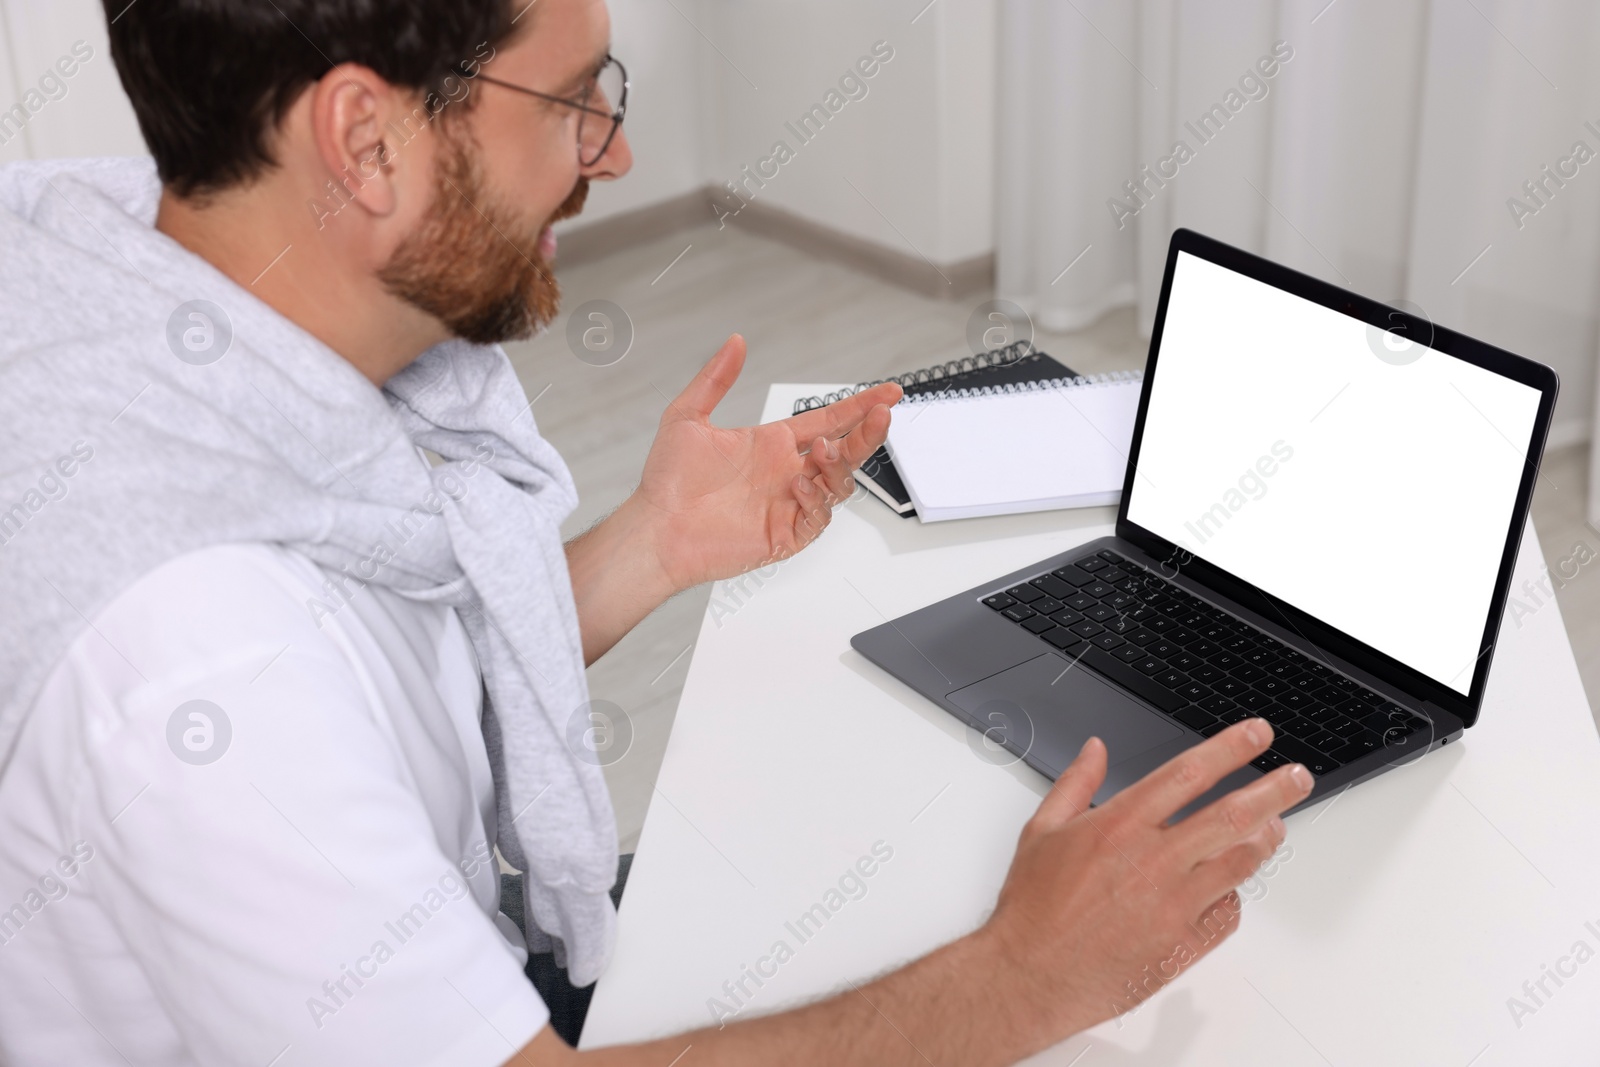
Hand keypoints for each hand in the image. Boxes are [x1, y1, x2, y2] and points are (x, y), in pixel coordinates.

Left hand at [633, 334, 901, 591]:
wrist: (655, 529)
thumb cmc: (666, 482)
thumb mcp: (687, 417)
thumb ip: (714, 379)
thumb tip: (734, 343)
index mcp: (771, 445)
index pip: (826, 421)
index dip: (858, 407)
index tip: (887, 392)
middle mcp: (785, 473)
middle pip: (844, 451)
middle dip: (867, 433)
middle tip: (882, 415)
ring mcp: (788, 504)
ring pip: (838, 483)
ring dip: (840, 464)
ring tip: (824, 450)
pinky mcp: (785, 534)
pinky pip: (818, 517)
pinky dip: (818, 501)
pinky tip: (803, 485)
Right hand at [978, 719, 1313, 1052]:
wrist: (1030, 975)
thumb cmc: (1033, 909)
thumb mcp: (1041, 831)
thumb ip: (1074, 783)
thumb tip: (1094, 749)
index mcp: (1120, 825)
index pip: (1190, 773)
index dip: (1231, 749)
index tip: (1257, 735)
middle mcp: (1154, 860)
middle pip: (1232, 815)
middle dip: (1274, 791)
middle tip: (1297, 779)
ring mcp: (1174, 904)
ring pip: (1239, 863)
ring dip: (1265, 840)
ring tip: (1275, 827)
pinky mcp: (1182, 943)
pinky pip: (1227, 913)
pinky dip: (1235, 894)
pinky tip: (1231, 885)